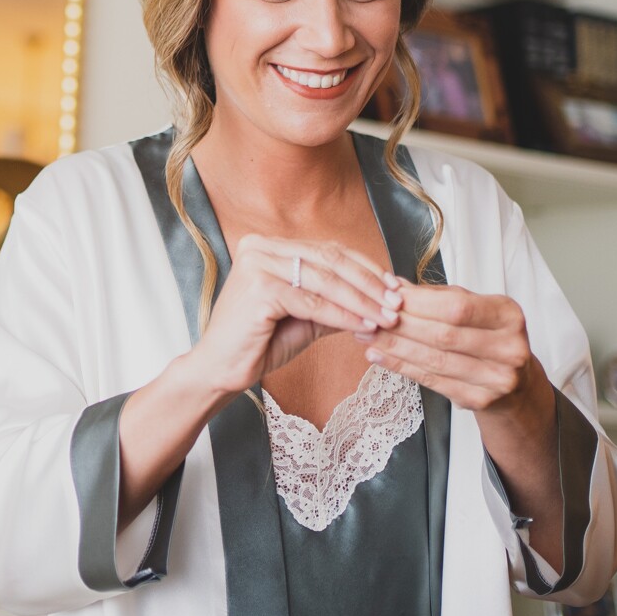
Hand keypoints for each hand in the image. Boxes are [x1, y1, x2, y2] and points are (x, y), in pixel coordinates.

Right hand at [182, 233, 400, 398]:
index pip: (328, 250)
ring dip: (361, 300)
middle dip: (368, 284)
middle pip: (330, 260)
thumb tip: (380, 299)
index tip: (393, 288)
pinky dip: (342, 315)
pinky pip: (312, 302)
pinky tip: (363, 326)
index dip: (365, 268)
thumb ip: (335, 302)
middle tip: (396, 303)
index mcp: (268, 246)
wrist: (221, 369)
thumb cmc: (259, 343)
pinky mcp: (259, 288)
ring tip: (386, 317)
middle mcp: (259, 246)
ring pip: (325, 280)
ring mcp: (257, 264)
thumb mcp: (304, 316)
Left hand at [359, 274, 549, 415]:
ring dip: (395, 347)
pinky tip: (380, 356)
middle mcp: (509, 348)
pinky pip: (432, 381)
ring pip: (435, 360)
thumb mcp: (473, 309)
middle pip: (443, 335)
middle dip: (401, 325)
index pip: (457, 307)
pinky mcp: (479, 400)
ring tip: (367, 336)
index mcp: (508, 316)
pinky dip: (401, 367)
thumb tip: (392, 285)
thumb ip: (436, 297)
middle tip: (369, 317)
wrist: (515, 383)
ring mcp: (496, 378)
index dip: (418, 303)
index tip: (387, 296)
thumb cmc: (487, 337)